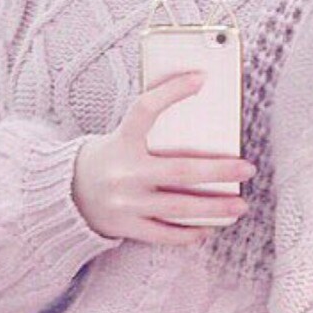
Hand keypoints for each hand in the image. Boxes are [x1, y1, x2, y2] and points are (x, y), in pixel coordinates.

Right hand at [72, 70, 256, 245]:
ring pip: (179, 209)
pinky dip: (190, 232)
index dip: (171, 91)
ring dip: (215, 208)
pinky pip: (165, 234)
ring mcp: (126, 204)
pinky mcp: (127, 227)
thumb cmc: (109, 158)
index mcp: (120, 141)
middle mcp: (124, 173)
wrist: (65, 194)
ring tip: (240, 205)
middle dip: (219, 171)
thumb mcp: (120, 137)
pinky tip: (210, 226)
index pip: (145, 108)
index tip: (201, 78)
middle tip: (247, 168)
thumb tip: (200, 119)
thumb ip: (151, 130)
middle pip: (180, 171)